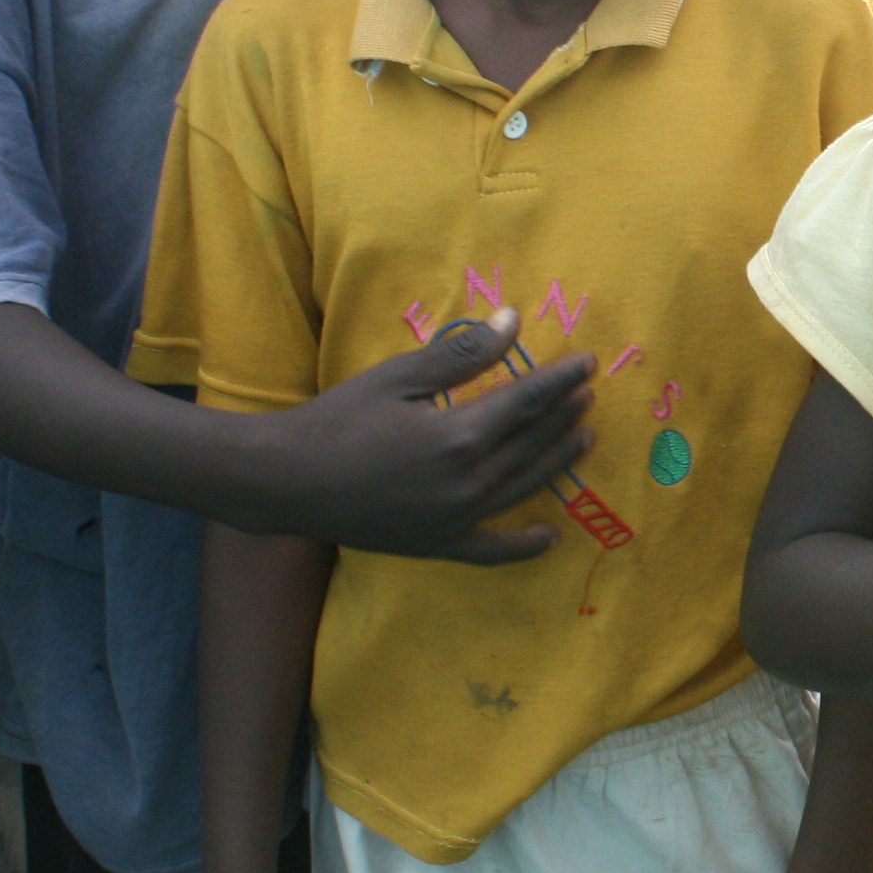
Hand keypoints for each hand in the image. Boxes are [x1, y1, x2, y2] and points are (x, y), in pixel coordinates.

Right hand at [265, 311, 595, 562]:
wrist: (283, 482)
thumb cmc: (337, 419)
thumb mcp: (398, 377)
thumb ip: (461, 354)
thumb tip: (512, 321)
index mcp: (460, 437)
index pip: (528, 401)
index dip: (561, 379)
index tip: (588, 362)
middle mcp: (468, 484)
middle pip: (533, 444)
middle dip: (564, 415)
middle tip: (588, 394)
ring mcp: (455, 521)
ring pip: (523, 488)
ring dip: (559, 463)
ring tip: (584, 439)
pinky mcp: (437, 545)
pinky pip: (492, 550)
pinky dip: (524, 546)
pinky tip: (552, 537)